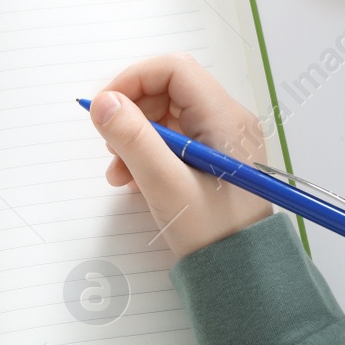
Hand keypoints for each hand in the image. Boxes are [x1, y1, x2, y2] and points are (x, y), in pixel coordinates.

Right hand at [87, 53, 271, 257]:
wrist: (242, 274)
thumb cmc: (213, 233)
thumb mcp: (166, 185)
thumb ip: (133, 140)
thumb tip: (103, 102)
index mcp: (225, 118)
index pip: (173, 70)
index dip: (133, 80)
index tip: (104, 108)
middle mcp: (226, 121)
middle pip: (167, 90)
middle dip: (130, 113)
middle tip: (109, 145)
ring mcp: (220, 139)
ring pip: (165, 116)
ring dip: (134, 137)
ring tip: (118, 173)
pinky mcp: (211, 158)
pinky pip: (172, 139)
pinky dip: (146, 153)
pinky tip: (132, 179)